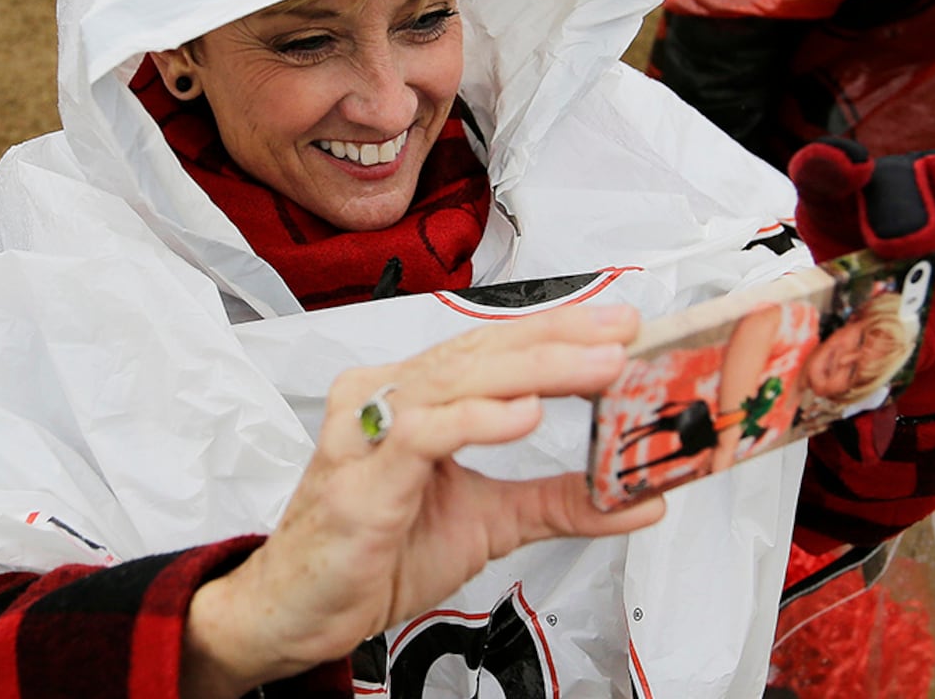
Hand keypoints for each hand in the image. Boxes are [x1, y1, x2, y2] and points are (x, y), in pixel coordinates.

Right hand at [181, 304, 664, 696]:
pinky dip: (477, 419)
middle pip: (481, 351)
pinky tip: (525, 415)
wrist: (298, 610)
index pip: (493, 347)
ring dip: (536, 370)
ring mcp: (369, 432)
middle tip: (622, 334)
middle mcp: (387, 399)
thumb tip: (636, 497)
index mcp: (414, 397)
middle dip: (560, 339)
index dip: (558, 331)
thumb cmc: (374, 554)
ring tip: (597, 368)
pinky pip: (423, 433)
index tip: (621, 325)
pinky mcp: (361, 477)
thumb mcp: (487, 524)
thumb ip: (557, 502)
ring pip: (458, 380)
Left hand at [788, 76, 934, 413]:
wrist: (929, 330)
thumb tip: (871, 450)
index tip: (843, 171)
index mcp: (839, 220)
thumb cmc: (882, 336)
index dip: (830, 167)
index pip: (823, 176)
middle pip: (895, 178)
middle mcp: (891, 191)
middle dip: (902, 205)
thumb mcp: (872, 360)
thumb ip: (869, 390)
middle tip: (912, 245)